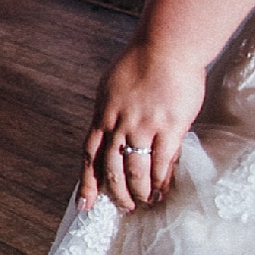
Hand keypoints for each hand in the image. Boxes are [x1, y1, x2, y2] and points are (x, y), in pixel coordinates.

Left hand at [78, 40, 207, 212]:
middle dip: (116, 192)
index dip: (87, 181)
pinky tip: (162, 191)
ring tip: (145, 202)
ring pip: (136, 169)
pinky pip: (163, 162)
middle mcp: (119, 124)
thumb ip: (110, 110)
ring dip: (140, 190)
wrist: (165, 47)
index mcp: (103, 114)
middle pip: (112, 168)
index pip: (90, 155)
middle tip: (124, 207)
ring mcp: (143, 126)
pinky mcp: (170, 127)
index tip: (84, 204)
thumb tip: (109, 127)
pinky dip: (161, 180)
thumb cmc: (141, 62)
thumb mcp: (112, 87)